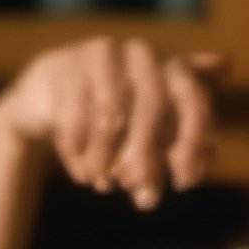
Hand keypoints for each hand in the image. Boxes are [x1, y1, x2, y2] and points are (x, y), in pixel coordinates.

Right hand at [0, 38, 226, 207]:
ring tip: (105, 185)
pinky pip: (74, 121)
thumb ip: (175, 154)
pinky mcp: (64, 68)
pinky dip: (81, 156)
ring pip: (110, 117)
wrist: (54, 88)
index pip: (195, 101)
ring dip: (108, 161)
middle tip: (141, 196)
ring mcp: (102, 55)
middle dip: (147, 157)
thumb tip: (182, 182)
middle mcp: (141, 52)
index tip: (184, 183)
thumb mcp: (155, 130)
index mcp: (173, 65)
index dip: (193, 144)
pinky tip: (84, 175)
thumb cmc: (119, 113)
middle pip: (152, 107)